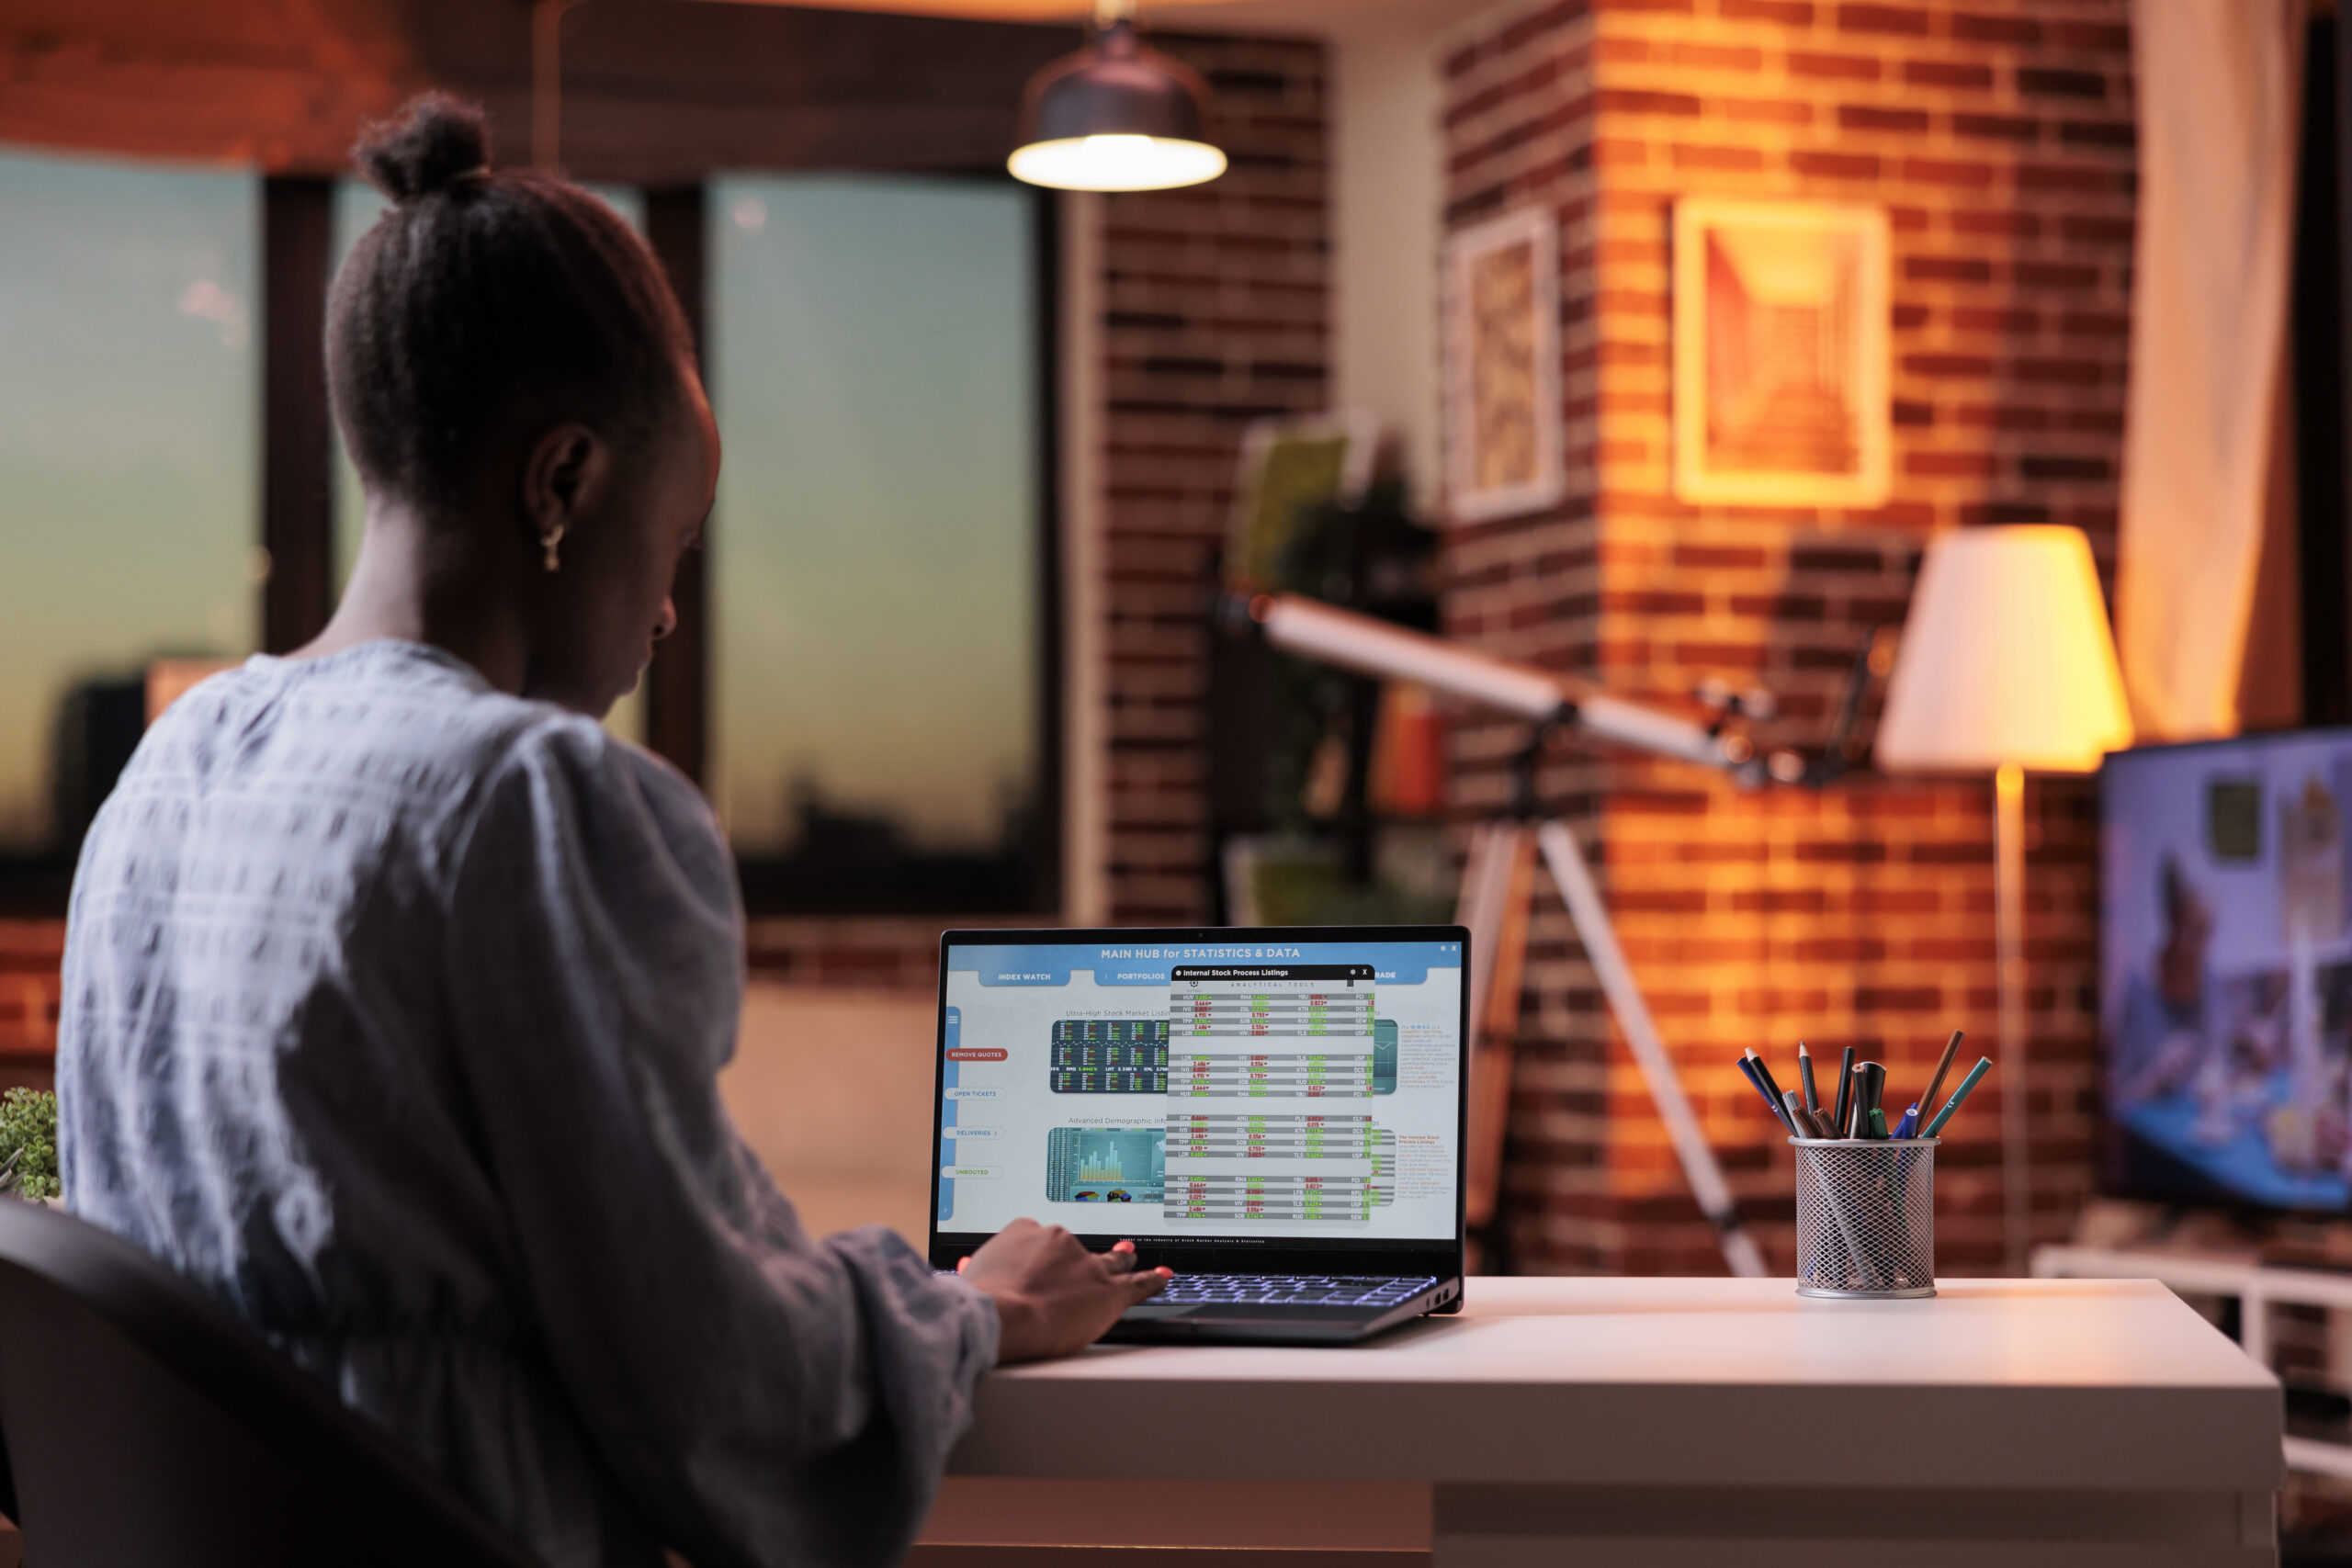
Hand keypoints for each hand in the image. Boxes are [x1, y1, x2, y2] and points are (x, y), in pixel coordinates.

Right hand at [958, 1220, 1169, 1362]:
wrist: (1004, 1315)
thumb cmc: (981, 1299)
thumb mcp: (970, 1276)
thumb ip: (976, 1268)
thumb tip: (965, 1268)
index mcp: (1025, 1230)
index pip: (1037, 1237)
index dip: (1039, 1255)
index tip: (1037, 1265)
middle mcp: (1059, 1240)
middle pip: (1075, 1246)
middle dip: (1080, 1254)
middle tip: (1083, 1258)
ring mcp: (1086, 1264)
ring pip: (1110, 1260)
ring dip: (1119, 1258)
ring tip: (1128, 1254)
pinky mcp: (1107, 1290)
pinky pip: (1137, 1284)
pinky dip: (1152, 1280)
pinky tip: (1162, 1277)